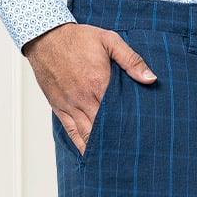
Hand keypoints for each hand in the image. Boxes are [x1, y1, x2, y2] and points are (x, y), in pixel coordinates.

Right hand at [23, 22, 156, 156]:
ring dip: (100, 147)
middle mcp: (84, 99)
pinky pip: (72, 133)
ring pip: (87, 135)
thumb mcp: (109, 40)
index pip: (117, 112)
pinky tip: (91, 155)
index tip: (141, 137)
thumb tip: (150, 78)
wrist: (45, 37)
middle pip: (103, 128)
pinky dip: (82, 145)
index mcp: (98, 83)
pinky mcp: (60, 109)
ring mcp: (70, 106)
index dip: (129, 126)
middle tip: (131, 154)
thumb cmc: (78, 38)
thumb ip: (131, 59)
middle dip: (116, 141)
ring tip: (115, 159)